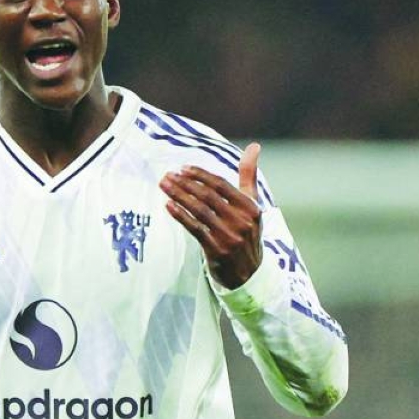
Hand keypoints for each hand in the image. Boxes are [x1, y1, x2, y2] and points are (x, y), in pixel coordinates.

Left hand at [160, 142, 263, 288]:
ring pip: (199, 211)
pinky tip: (169, 205)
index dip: (200, 175)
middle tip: (167, 176)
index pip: (221, 185)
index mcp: (251, 207)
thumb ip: (249, 175)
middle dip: (185, 184)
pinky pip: (195, 229)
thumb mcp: (252, 204)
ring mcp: (229, 236)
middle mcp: (241, 221)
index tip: (182, 168)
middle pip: (207, 196)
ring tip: (164, 186)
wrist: (249, 273)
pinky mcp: (217, 250)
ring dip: (179, 196)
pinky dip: (181, 216)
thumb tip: (254, 145)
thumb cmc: (247, 231)